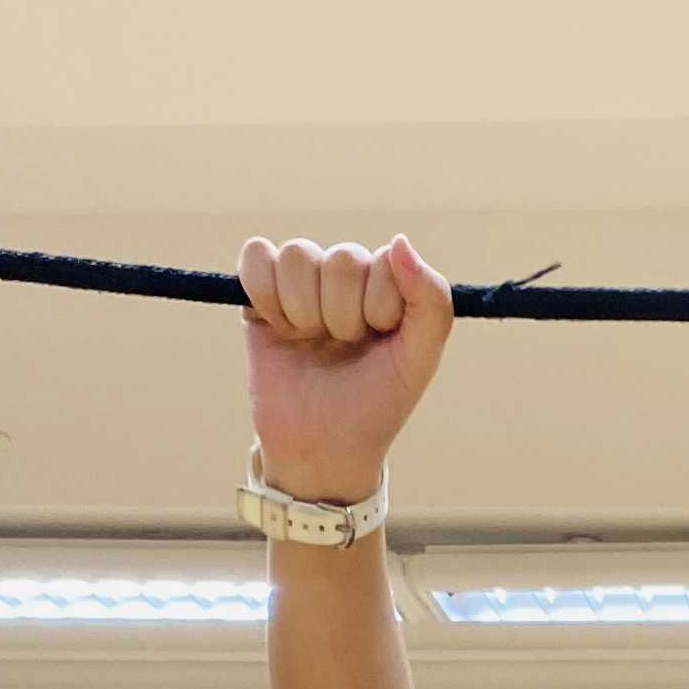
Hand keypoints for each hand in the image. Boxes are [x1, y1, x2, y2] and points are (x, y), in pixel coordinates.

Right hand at [239, 235, 453, 506]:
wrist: (322, 448)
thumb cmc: (375, 404)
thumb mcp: (419, 359)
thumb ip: (431, 300)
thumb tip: (398, 240)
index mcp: (386, 284)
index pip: (384, 261)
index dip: (379, 307)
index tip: (378, 340)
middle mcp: (344, 277)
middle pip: (341, 259)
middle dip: (342, 316)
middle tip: (341, 349)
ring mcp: (301, 283)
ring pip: (298, 255)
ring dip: (304, 311)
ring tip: (309, 342)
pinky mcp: (260, 294)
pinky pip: (257, 255)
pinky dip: (265, 292)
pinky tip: (278, 327)